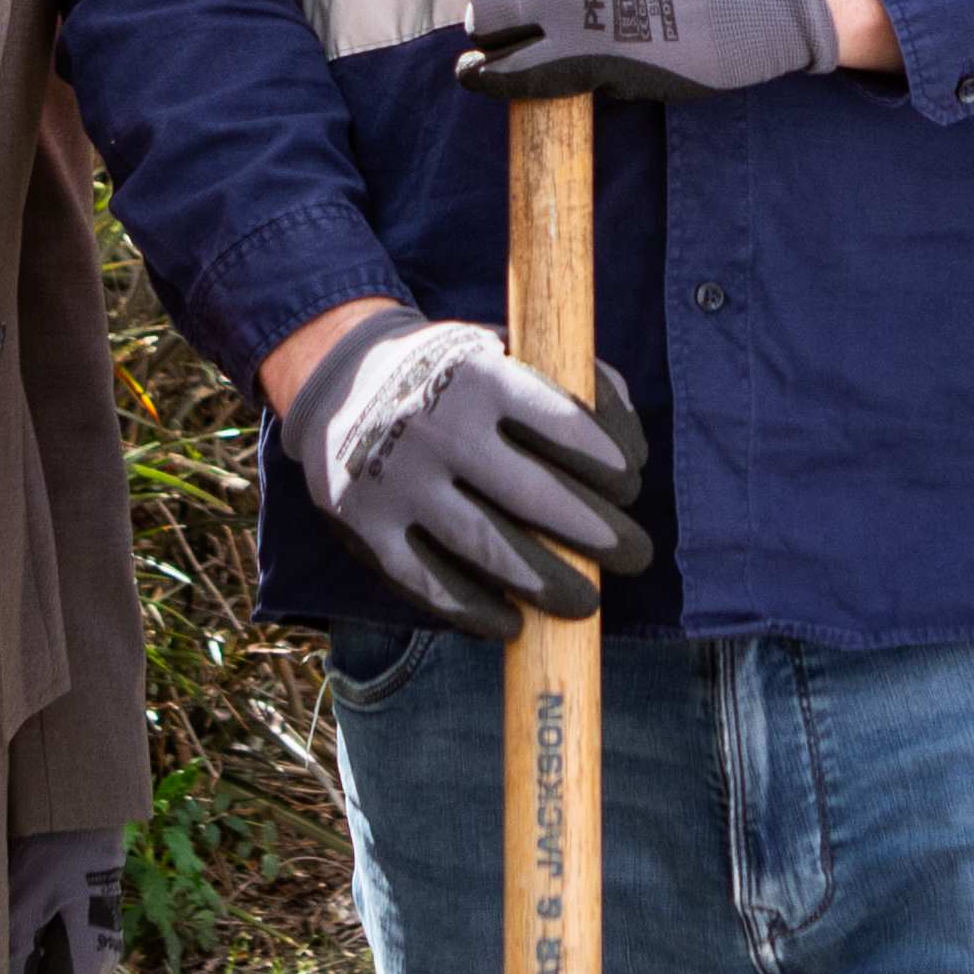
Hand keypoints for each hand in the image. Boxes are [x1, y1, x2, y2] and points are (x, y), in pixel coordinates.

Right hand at [279, 313, 655, 635]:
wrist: (338, 381)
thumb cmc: (452, 375)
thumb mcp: (505, 350)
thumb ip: (573, 383)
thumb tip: (633, 451)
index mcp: (477, 376)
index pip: (560, 424)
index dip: (606, 462)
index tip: (630, 486)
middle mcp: (434, 426)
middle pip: (532, 495)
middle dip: (597, 533)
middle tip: (634, 554)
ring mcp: (396, 481)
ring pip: (483, 547)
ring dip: (544, 583)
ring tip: (585, 603)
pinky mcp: (366, 528)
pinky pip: (427, 583)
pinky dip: (474, 610)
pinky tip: (512, 623)